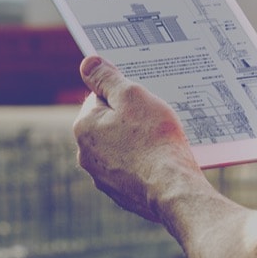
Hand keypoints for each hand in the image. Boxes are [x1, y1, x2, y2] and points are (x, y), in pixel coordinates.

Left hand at [72, 55, 200, 222]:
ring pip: (120, 148)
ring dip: (136, 142)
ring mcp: (103, 178)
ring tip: (161, 142)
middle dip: (129, 119)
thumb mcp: (133, 96)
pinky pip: (132, 170)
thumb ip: (107, 78)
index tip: (143, 101)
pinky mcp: (121, 194)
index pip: (99, 98)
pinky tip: (161, 162)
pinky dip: (143, 164)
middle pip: (109, 124)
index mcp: (84, 127)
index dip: (124, 95)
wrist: (172, 189)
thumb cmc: (155, 140)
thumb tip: (88, 63)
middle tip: (154, 120)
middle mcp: (86, 155)